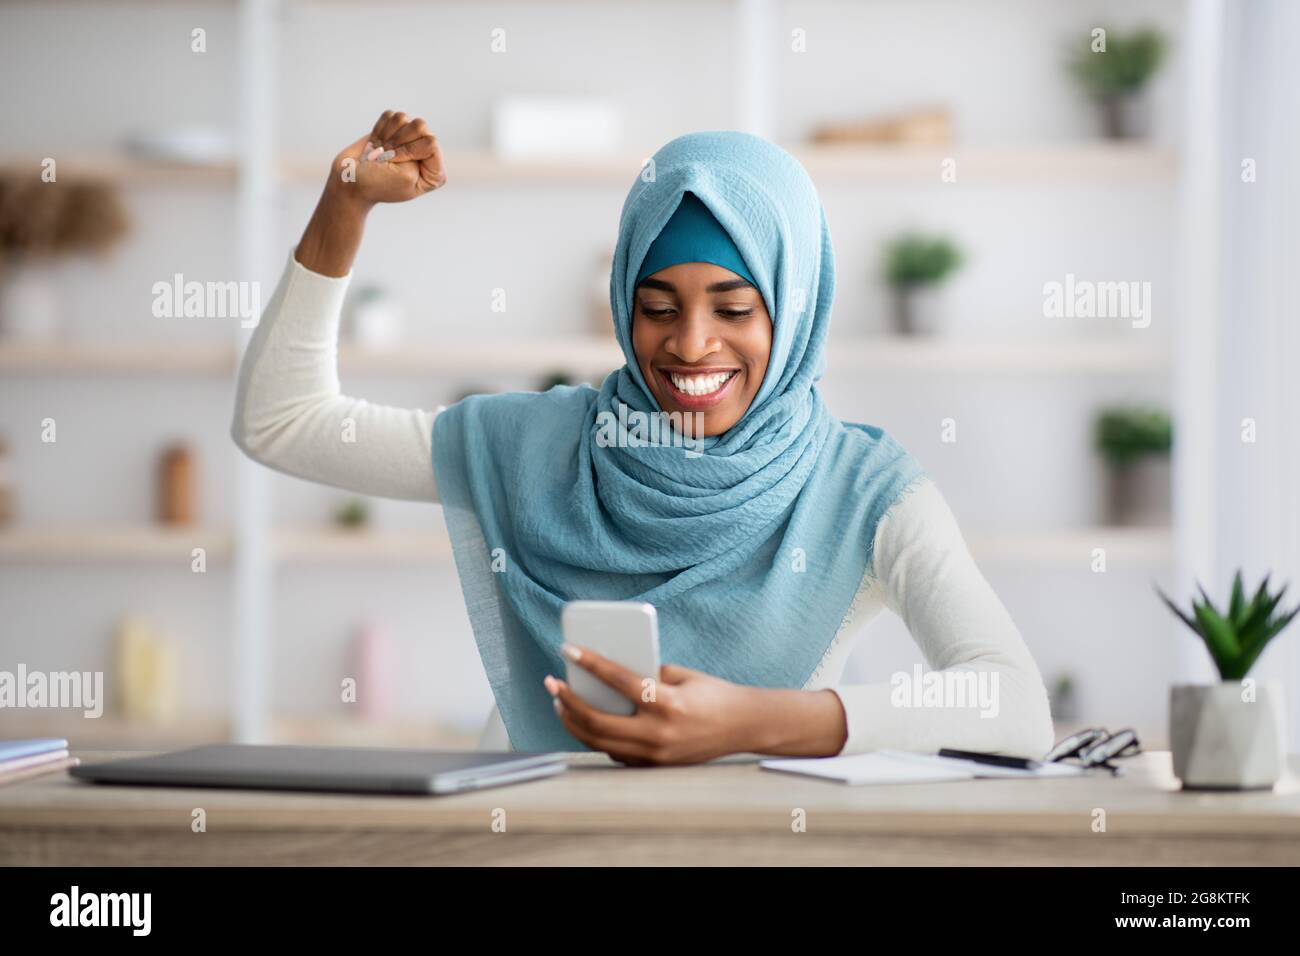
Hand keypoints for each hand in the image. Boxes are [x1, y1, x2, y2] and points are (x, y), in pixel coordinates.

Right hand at [326, 109, 446, 207]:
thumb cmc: (377, 185)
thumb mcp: (407, 176)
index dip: (410, 149)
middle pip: (420, 126)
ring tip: (381, 152)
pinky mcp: (393, 130)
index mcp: (435, 173)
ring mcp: (409, 141)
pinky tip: (377, 144)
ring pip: (404, 118)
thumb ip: (424, 149)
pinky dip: (380, 129)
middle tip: (386, 158)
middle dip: (398, 140)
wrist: (349, 180)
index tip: (395, 163)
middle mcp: (426, 155)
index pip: (431, 142)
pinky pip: (390, 116)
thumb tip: (419, 124)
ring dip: (387, 136)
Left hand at [545, 646, 762, 764]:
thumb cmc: (712, 693)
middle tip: (552, 684)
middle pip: (598, 721)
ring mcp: (655, 754)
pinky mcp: (654, 765)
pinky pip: (615, 754)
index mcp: (668, 703)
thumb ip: (647, 674)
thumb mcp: (681, 675)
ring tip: (560, 704)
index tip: (568, 649)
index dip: (590, 663)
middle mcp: (659, 733)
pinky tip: (584, 722)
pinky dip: (596, 738)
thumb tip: (607, 672)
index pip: (619, 681)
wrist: (743, 726)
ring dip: (574, 722)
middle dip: (568, 702)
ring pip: (600, 742)